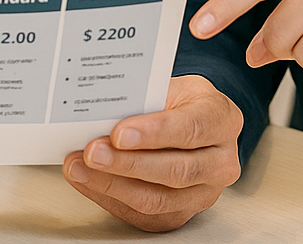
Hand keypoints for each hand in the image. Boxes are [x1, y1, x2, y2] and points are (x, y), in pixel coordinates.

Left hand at [62, 74, 241, 230]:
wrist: (196, 124)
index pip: (191, 129)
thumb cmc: (181, 103)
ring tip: (80, 167)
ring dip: (112, 185)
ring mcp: (204, 193)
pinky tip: (89, 181)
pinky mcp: (181, 214)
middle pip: (175, 171)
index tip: (119, 133)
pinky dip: (110, 198)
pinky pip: (144, 215)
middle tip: (92, 152)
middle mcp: (221, 162)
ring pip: (158, 200)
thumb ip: (143, 99)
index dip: (154, 133)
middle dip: (127, 163)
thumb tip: (100, 111)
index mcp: (222, 120)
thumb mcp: (171, 87)